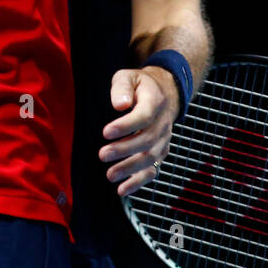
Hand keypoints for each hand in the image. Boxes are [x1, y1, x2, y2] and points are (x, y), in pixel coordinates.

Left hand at [99, 65, 178, 196]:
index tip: (106, 132)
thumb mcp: (128, 77)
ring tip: (110, 175)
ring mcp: (163, 139)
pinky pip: (153, 169)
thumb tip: (119, 105)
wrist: (165, 93)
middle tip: (102, 155)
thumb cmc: (139, 86)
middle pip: (146, 140)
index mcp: (155, 101)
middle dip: (124, 150)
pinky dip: (139, 182)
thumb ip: (122, 88)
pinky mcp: (160, 152)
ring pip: (150, 158)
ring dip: (130, 168)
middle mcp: (162, 123)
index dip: (126, 126)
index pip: (144, 116)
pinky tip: (122, 190)